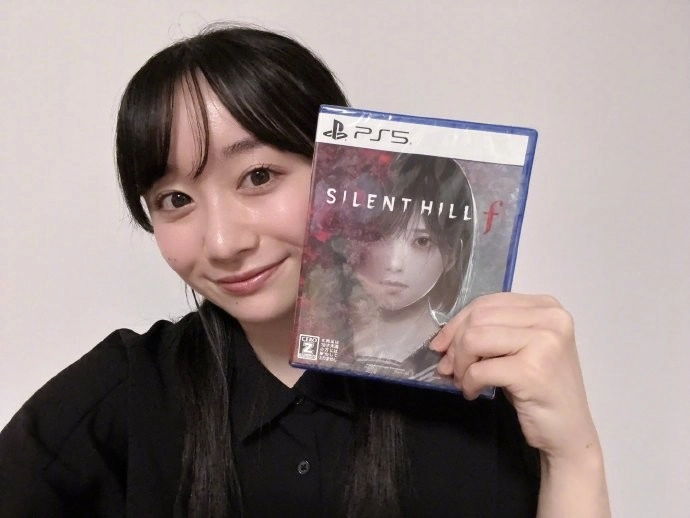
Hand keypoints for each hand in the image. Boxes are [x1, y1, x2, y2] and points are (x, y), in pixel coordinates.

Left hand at [429, 292, 598, 463]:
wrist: (569, 432)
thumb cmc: (540, 390)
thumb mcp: (518, 349)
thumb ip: (491, 332)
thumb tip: (443, 339)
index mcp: (546, 307)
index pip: (486, 303)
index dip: (456, 324)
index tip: (441, 345)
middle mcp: (550, 318)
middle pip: (478, 319)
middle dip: (455, 345)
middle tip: (449, 369)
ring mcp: (545, 343)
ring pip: (474, 339)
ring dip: (460, 364)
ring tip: (464, 381)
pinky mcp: (533, 371)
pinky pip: (480, 369)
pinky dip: (469, 382)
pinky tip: (474, 392)